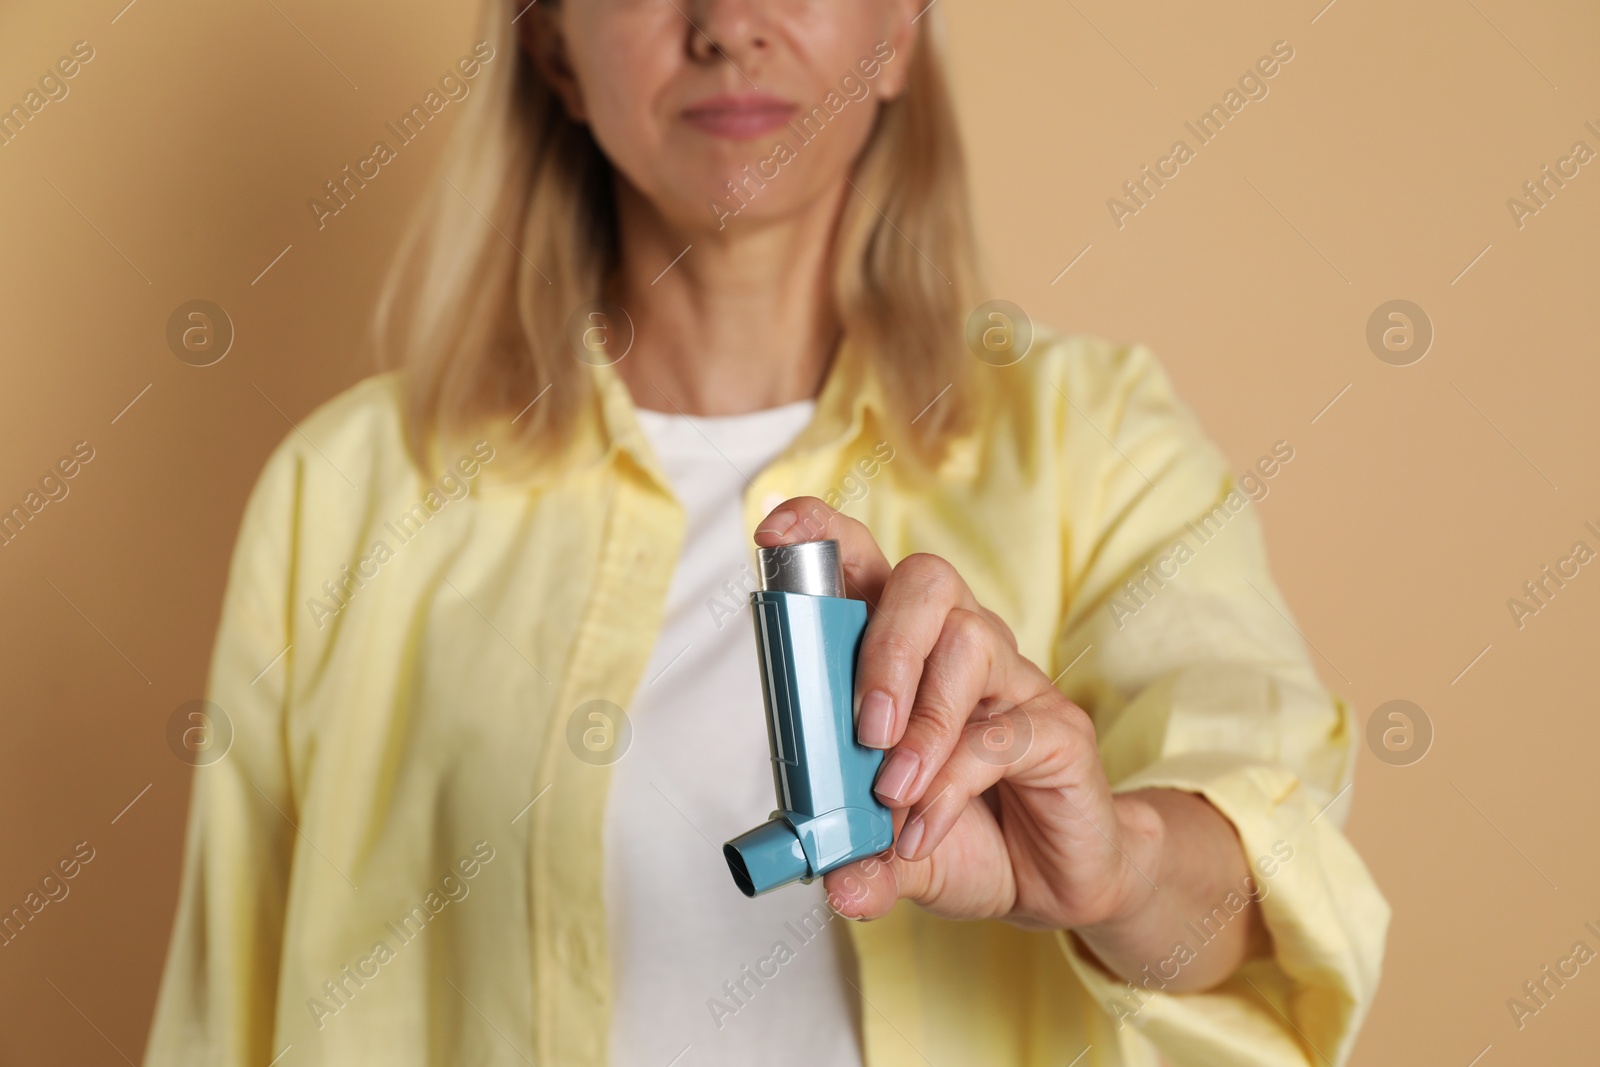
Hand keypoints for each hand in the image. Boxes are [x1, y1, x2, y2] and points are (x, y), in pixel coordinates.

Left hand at [753, 497, 1264, 989]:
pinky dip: (951, 784)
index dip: (822, 535)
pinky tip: (922, 830)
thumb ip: (859, 858)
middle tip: (862, 727)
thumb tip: (833, 881)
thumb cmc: (966, 833)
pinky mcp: (1056, 728)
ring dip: (922, 724)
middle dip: (885, 645)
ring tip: (891, 793)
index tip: (774, 532)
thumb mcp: (891, 850)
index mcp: (904, 649)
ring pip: (970, 643)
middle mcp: (961, 646)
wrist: (1054, 882)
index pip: (866, 563)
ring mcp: (1014, 680)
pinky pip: (1001, 732)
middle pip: (928, 581)